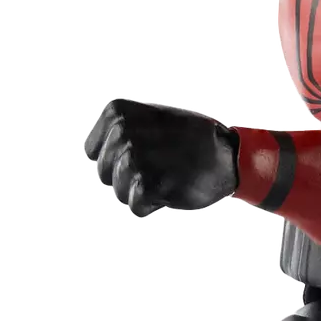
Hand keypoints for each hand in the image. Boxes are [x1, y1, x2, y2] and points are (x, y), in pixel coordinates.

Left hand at [81, 96, 238, 217]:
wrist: (229, 156)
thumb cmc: (190, 139)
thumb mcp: (153, 118)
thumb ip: (120, 130)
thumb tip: (92, 157)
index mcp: (117, 112)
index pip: (91, 152)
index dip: (114, 160)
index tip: (144, 152)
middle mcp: (121, 133)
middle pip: (104, 175)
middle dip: (127, 179)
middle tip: (161, 166)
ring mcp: (133, 159)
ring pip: (119, 193)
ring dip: (142, 193)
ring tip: (167, 177)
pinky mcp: (147, 186)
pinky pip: (134, 208)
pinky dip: (153, 206)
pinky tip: (171, 190)